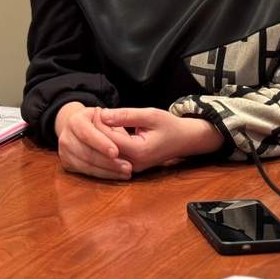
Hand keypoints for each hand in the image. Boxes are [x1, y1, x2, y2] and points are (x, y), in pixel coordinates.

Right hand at [54, 102, 133, 180]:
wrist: (78, 127)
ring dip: (108, 171)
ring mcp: (63, 152)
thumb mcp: (106, 117)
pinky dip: (102, 174)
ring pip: (86, 165)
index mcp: (75, 121)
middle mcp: (65, 137)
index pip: (87, 134)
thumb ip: (113, 126)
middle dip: (109, 162)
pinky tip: (116, 175)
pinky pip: (85, 172)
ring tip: (126, 173)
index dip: (101, 144)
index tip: (116, 152)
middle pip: (87, 153)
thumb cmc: (99, 120)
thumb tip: (125, 139)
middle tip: (128, 167)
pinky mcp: (66, 164)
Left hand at [99, 107, 222, 172]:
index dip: (99, 124)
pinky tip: (109, 128)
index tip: (96, 110)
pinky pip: (113, 155)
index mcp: (139, 152)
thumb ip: (126, 115)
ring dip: (102, 136)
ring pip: (107, 153)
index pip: (109, 139)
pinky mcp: (130, 167)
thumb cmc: (170, 126)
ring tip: (100, 118)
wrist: (185, 140)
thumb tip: (103, 114)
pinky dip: (109, 141)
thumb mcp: (150, 115)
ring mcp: (131, 168)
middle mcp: (133, 164)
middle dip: (98, 130)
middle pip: (105, 148)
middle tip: (95, 113)